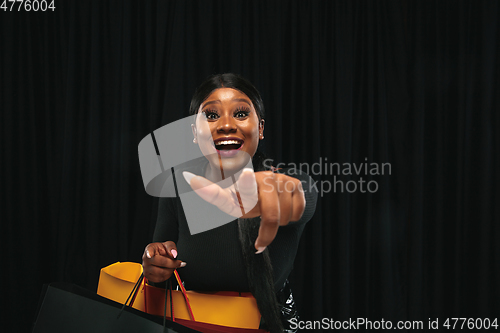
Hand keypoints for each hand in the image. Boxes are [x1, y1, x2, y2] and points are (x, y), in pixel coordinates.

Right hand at [141, 241, 185, 282]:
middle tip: (178, 263)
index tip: (150, 255)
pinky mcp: (148, 276)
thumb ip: (171, 247)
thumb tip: (173, 254)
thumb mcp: (168, 244)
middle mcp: (146, 259)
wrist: (158, 256)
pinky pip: (160, 279)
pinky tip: (168, 270)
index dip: (149, 253)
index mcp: (150, 248)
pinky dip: (167, 276)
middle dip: (172, 264)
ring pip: (161, 272)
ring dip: (171, 270)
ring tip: (173, 266)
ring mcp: (146, 268)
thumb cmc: (162, 250)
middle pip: (161, 262)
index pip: (149, 251)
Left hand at [183, 169, 305, 252]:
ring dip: (281, 224)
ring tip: (272, 217)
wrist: (277, 190)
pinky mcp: (295, 183)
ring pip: (286, 217)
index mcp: (241, 186)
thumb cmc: (250, 200)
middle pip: (271, 216)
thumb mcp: (233, 202)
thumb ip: (212, 195)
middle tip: (260, 245)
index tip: (226, 177)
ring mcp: (280, 180)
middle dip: (267, 235)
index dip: (230, 186)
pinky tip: (285, 211)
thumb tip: (187, 177)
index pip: (236, 188)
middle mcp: (261, 179)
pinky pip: (298, 212)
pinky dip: (293, 218)